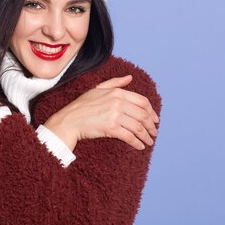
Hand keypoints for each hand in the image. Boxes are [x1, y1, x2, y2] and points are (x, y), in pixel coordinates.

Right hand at [44, 75, 159, 150]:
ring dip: (146, 136)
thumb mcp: (97, 89)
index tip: (155, 120)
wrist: (69, 120)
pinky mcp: (111, 128)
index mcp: (117, 92)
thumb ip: (115, 83)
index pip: (142, 102)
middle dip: (151, 126)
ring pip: (138, 127)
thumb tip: (129, 78)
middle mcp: (118, 102)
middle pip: (143, 115)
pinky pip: (129, 136)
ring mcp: (115, 115)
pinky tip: (140, 146)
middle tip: (154, 133)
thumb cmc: (81, 106)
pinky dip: (137, 142)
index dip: (151, 112)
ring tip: (149, 141)